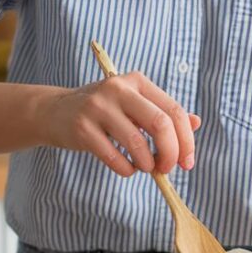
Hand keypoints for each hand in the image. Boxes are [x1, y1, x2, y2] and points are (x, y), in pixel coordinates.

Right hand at [44, 71, 199, 175]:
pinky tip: (126, 168)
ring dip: (147, 165)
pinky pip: (115, 158)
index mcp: (137, 82)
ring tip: (144, 167)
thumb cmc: (104, 112)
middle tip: (168, 169)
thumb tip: (196, 123)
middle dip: (171, 153)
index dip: (186, 140)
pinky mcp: (82, 128)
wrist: (55, 112)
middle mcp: (118, 88)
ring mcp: (98, 107)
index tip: (187, 162)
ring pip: (138, 144)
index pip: (173, 111)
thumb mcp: (134, 106)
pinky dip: (127, 170)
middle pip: (161, 124)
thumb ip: (164, 113)